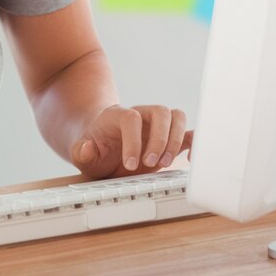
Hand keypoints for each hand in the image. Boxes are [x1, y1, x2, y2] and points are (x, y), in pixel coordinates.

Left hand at [70, 105, 192, 178]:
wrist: (102, 149)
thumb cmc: (94, 149)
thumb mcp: (82, 154)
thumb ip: (81, 152)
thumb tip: (87, 147)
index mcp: (118, 116)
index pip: (131, 118)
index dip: (133, 141)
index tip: (130, 164)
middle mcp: (140, 115)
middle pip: (160, 111)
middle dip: (159, 139)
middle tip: (151, 163)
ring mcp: (156, 125)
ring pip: (176, 116)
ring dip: (176, 140)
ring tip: (165, 164)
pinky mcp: (169, 137)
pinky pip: (188, 132)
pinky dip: (194, 142)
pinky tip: (191, 159)